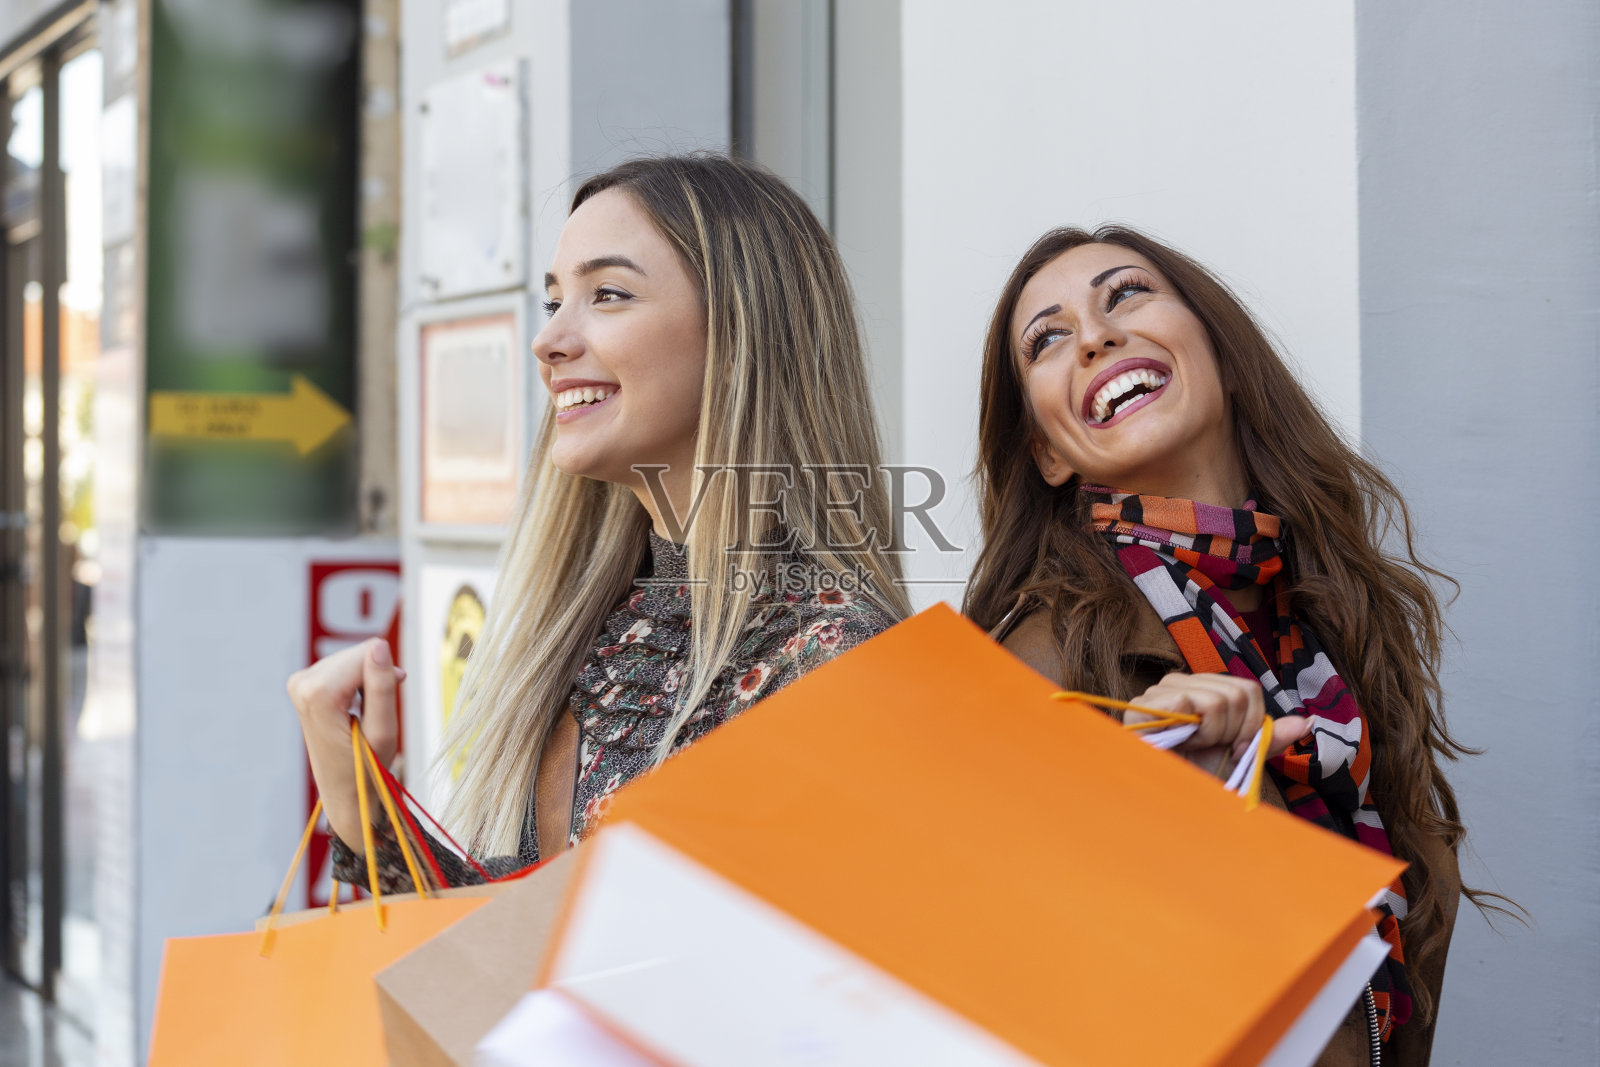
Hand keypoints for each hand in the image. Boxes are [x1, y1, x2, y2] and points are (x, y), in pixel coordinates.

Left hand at [286, 638, 404, 845]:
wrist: (343, 792)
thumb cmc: (366, 768)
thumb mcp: (383, 731)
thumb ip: (382, 686)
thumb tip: (379, 644)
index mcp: (319, 693)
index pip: (368, 652)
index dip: (386, 675)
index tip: (384, 708)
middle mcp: (302, 682)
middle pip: (358, 653)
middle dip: (375, 677)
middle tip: (373, 714)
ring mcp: (299, 682)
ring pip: (352, 658)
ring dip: (365, 683)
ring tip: (363, 715)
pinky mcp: (303, 684)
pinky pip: (342, 667)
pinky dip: (355, 684)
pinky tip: (353, 710)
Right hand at [1126, 672, 1308, 776]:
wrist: (1164, 803)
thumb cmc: (1196, 777)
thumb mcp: (1239, 757)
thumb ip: (1267, 738)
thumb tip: (1306, 721)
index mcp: (1203, 689)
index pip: (1248, 689)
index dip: (1251, 725)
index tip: (1235, 749)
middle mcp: (1181, 682)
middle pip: (1239, 693)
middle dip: (1234, 732)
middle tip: (1211, 749)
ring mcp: (1161, 691)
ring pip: (1220, 700)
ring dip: (1214, 735)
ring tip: (1193, 747)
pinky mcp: (1146, 704)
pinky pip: (1194, 705)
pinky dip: (1196, 733)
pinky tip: (1179, 744)